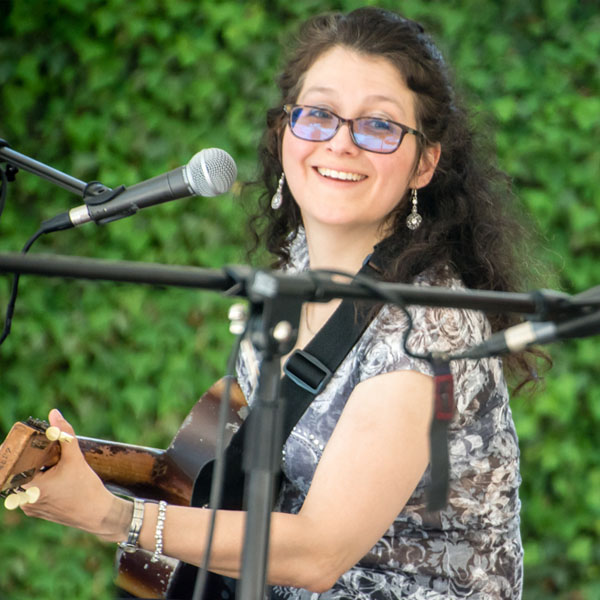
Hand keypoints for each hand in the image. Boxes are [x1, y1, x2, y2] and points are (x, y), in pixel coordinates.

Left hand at [20, 409, 129, 542]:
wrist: (98, 514)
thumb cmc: (86, 488)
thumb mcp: (75, 458)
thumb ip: (64, 434)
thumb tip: (54, 413)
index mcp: (30, 488)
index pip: (9, 467)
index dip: (11, 454)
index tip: (17, 444)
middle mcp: (25, 500)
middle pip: (17, 473)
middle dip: (27, 459)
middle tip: (39, 448)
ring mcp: (30, 508)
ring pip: (25, 482)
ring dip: (33, 470)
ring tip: (51, 462)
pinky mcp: (38, 511)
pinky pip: (31, 492)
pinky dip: (39, 481)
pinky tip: (55, 475)